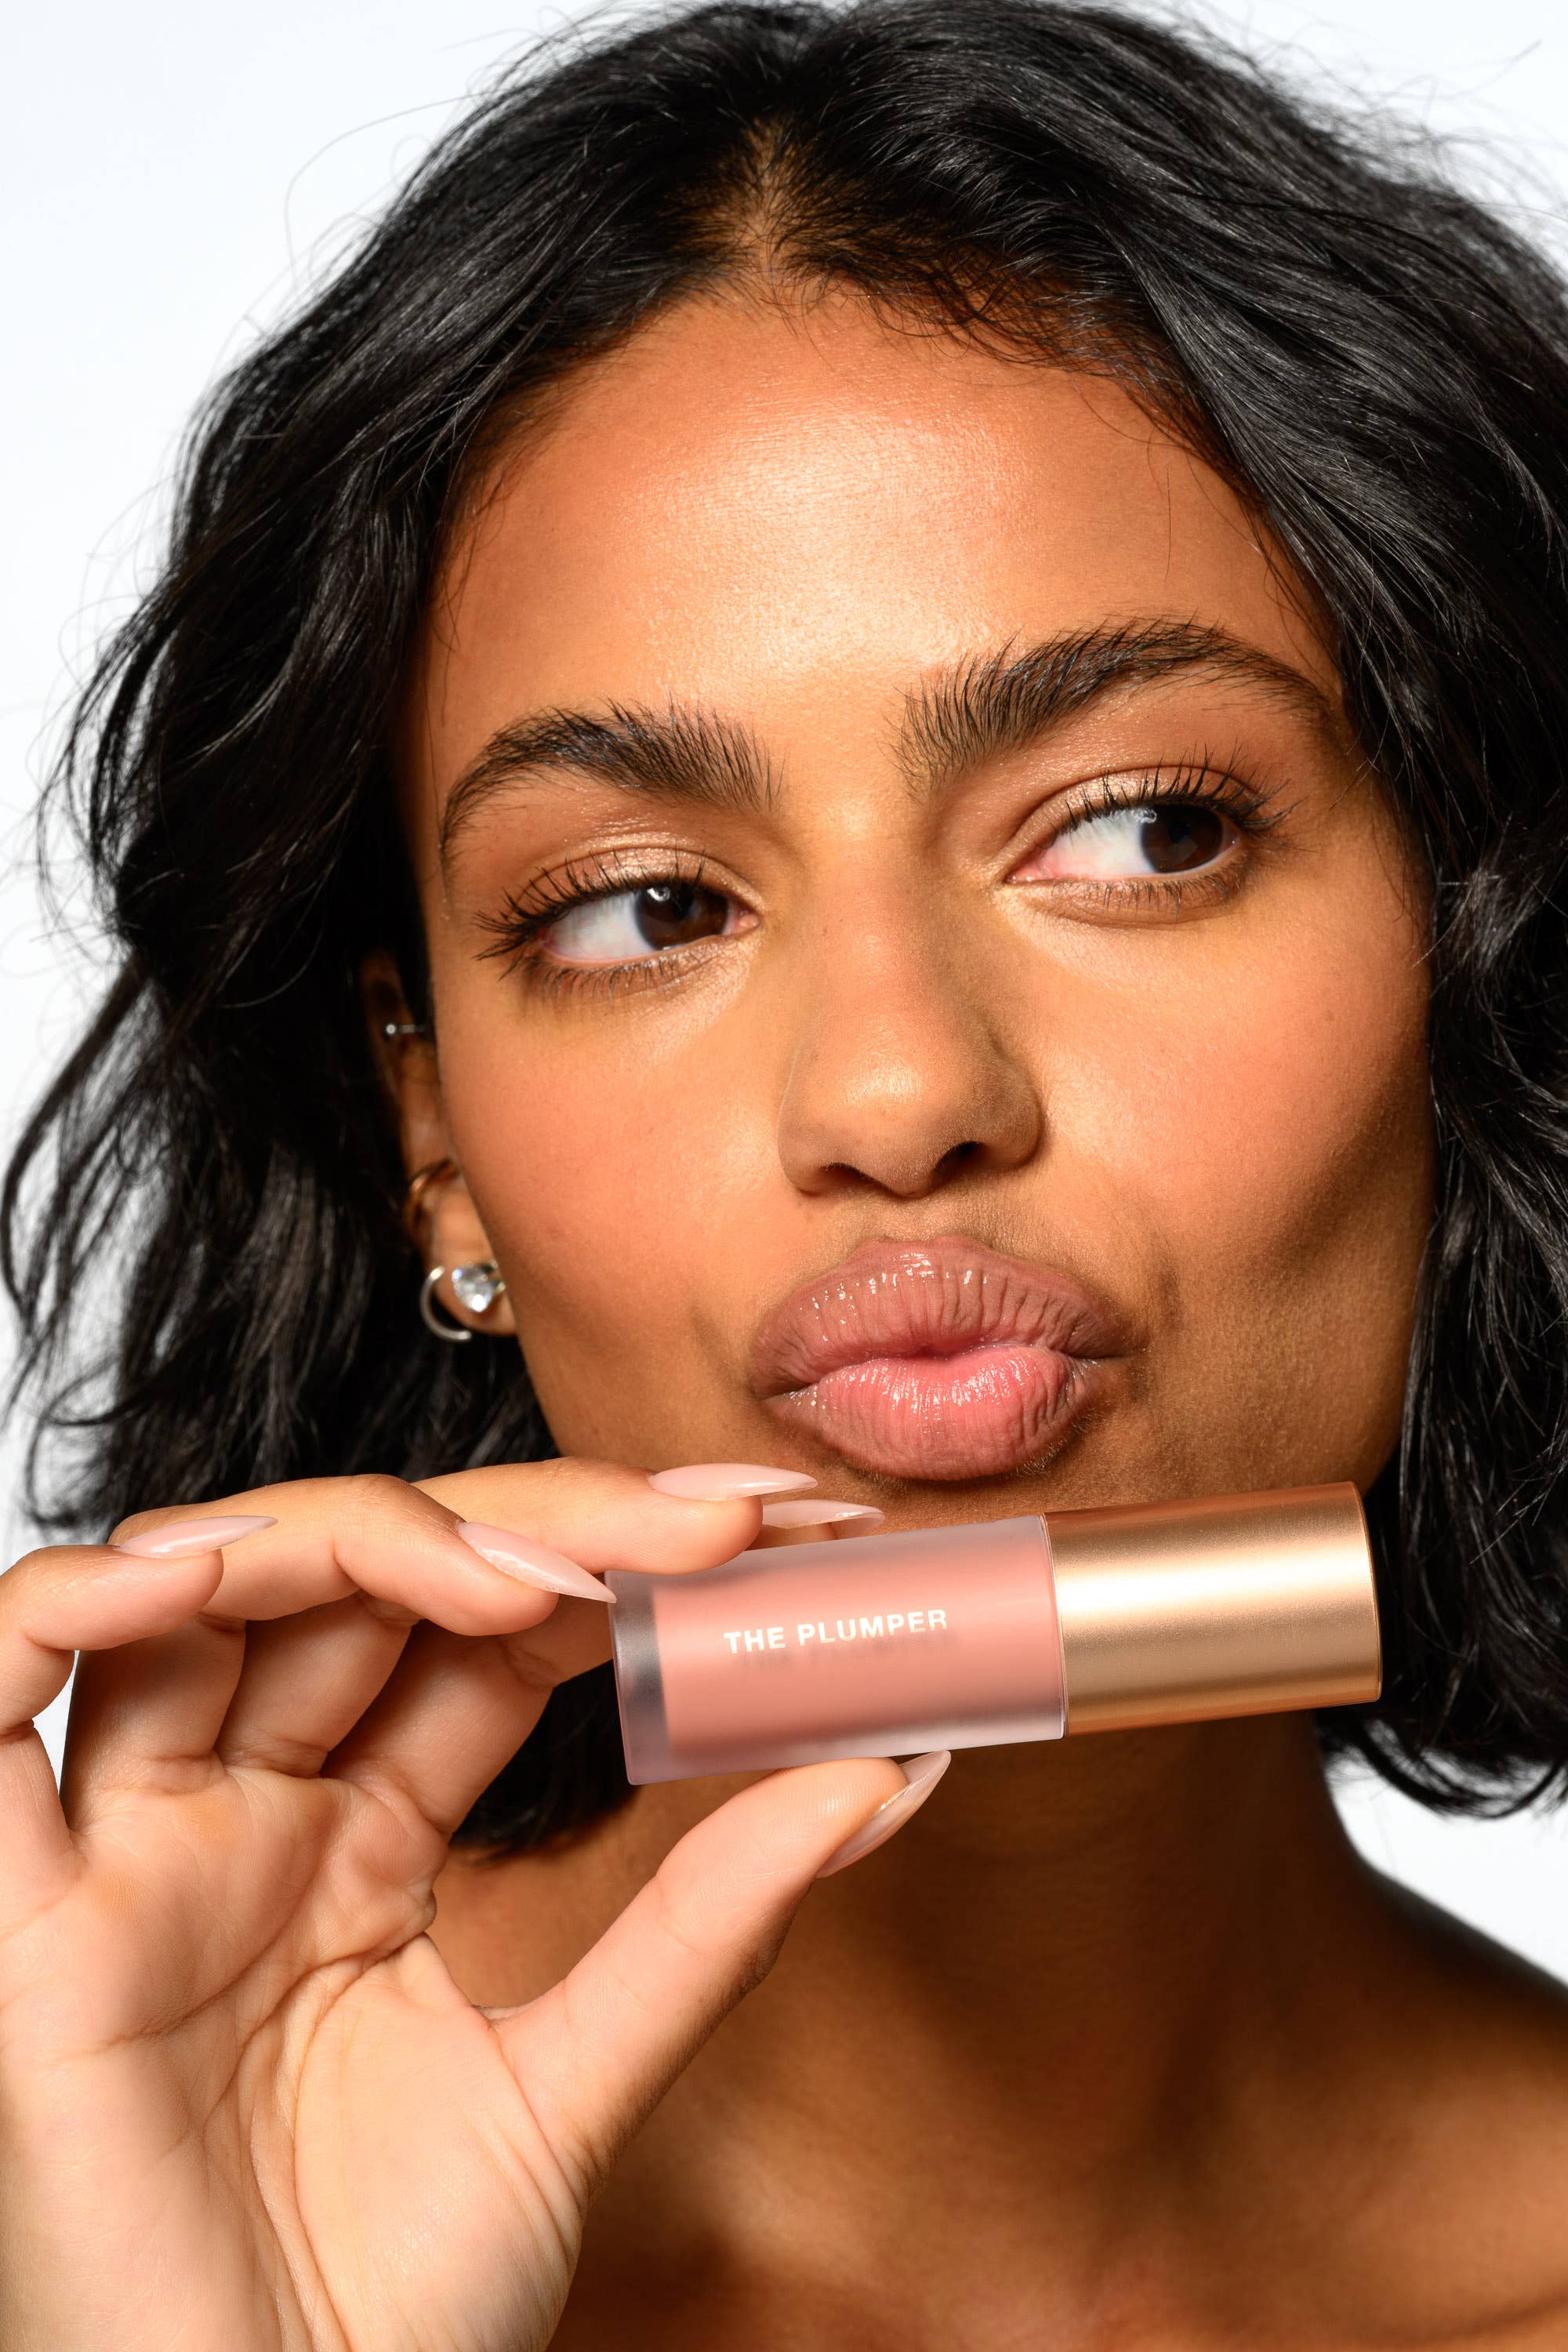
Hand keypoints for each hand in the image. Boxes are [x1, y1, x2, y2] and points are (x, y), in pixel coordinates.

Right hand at [0, 1461, 917, 2351]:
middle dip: (537, 1525)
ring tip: (540, 1574)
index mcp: (356, 1843)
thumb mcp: (578, 2080)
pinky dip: (79, 1598)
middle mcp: (242, 1818)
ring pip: (195, 1592)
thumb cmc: (386, 2321)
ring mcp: (129, 1852)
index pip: (475, 1633)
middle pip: (358, 1580)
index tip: (771, 1533)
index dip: (609, 1560)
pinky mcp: (19, 1920)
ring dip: (359, 1532)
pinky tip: (214, 1572)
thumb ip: (711, 1914)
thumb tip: (893, 1766)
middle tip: (711, 1527)